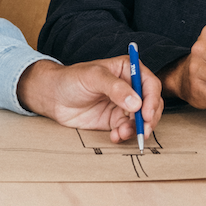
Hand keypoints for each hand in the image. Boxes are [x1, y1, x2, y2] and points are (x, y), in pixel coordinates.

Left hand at [16, 57, 163, 143]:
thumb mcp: (93, 77)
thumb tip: (136, 102)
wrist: (53, 97)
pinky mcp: (115, 120)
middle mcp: (129, 87)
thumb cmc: (71, 79)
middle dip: (148, 119)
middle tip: (142, 131)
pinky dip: (125, 135)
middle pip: (150, 104)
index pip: (149, 84)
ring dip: (136, 129)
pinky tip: (115, 136)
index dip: (151, 99)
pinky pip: (128, 129)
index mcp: (127, 69)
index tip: (145, 114)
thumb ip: (115, 88)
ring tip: (122, 133)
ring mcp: (123, 104)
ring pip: (142, 119)